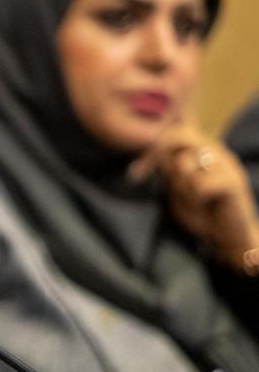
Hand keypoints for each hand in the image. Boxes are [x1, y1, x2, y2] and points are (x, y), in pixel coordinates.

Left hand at [129, 117, 258, 271]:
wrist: (233, 238)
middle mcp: (218, 152)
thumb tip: (149, 158)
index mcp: (206, 151)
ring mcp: (227, 165)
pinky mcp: (233, 182)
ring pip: (184, 164)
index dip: (153, 150)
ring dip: (180, 186)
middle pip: (180, 136)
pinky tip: (206, 206)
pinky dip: (195, 199)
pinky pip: (198, 185)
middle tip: (157, 181)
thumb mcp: (179, 188)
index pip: (176, 133)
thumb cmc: (204, 213)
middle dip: (160, 158)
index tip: (137, 174)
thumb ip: (169, 170)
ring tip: (194, 200)